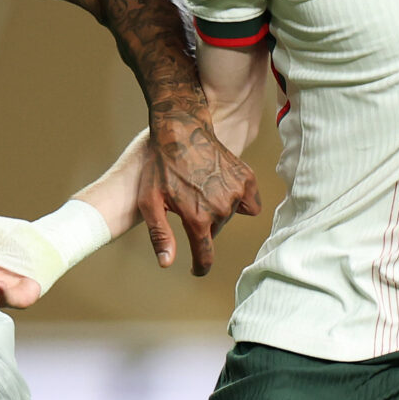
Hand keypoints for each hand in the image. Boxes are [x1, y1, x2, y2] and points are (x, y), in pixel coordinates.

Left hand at [146, 115, 259, 276]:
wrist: (181, 130)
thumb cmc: (159, 166)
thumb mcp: (149, 202)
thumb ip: (160, 235)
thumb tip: (167, 263)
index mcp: (198, 218)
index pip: (205, 256)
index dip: (199, 267)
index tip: (196, 269)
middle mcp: (221, 208)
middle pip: (215, 233)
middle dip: (202, 228)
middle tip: (187, 206)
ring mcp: (236, 192)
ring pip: (229, 217)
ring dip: (217, 212)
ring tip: (201, 191)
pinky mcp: (246, 178)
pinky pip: (249, 203)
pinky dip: (238, 201)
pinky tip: (222, 189)